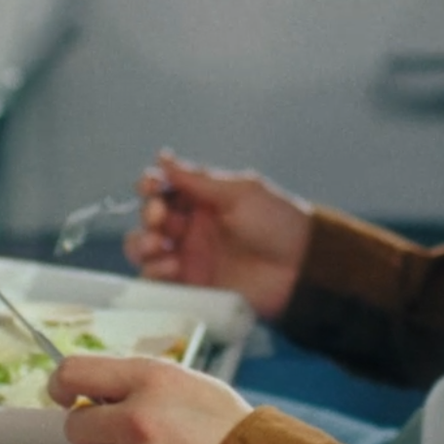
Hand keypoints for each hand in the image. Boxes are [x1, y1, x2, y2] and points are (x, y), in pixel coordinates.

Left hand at [55, 355, 252, 443]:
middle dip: (97, 436)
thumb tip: (101, 393)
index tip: (64, 394)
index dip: (63, 385)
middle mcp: (137, 420)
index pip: (75, 373)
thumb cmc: (236, 440)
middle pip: (76, 426)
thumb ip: (145, 386)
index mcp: (152, 382)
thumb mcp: (196, 388)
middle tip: (132, 443)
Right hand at [124, 150, 311, 319]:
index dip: (150, 185)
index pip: (163, 189)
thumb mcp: (242, 192)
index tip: (152, 187)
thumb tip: (162, 157)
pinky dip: (154, 272)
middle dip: (148, 215)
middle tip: (162, 218)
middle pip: (148, 217)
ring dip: (142, 244)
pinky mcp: (190, 286)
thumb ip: (199, 178)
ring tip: (161, 246)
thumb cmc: (278, 224)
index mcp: (203, 200)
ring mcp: (189, 257)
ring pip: (144, 248)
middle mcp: (191, 227)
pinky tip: (172, 266)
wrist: (300, 269)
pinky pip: (156, 280)